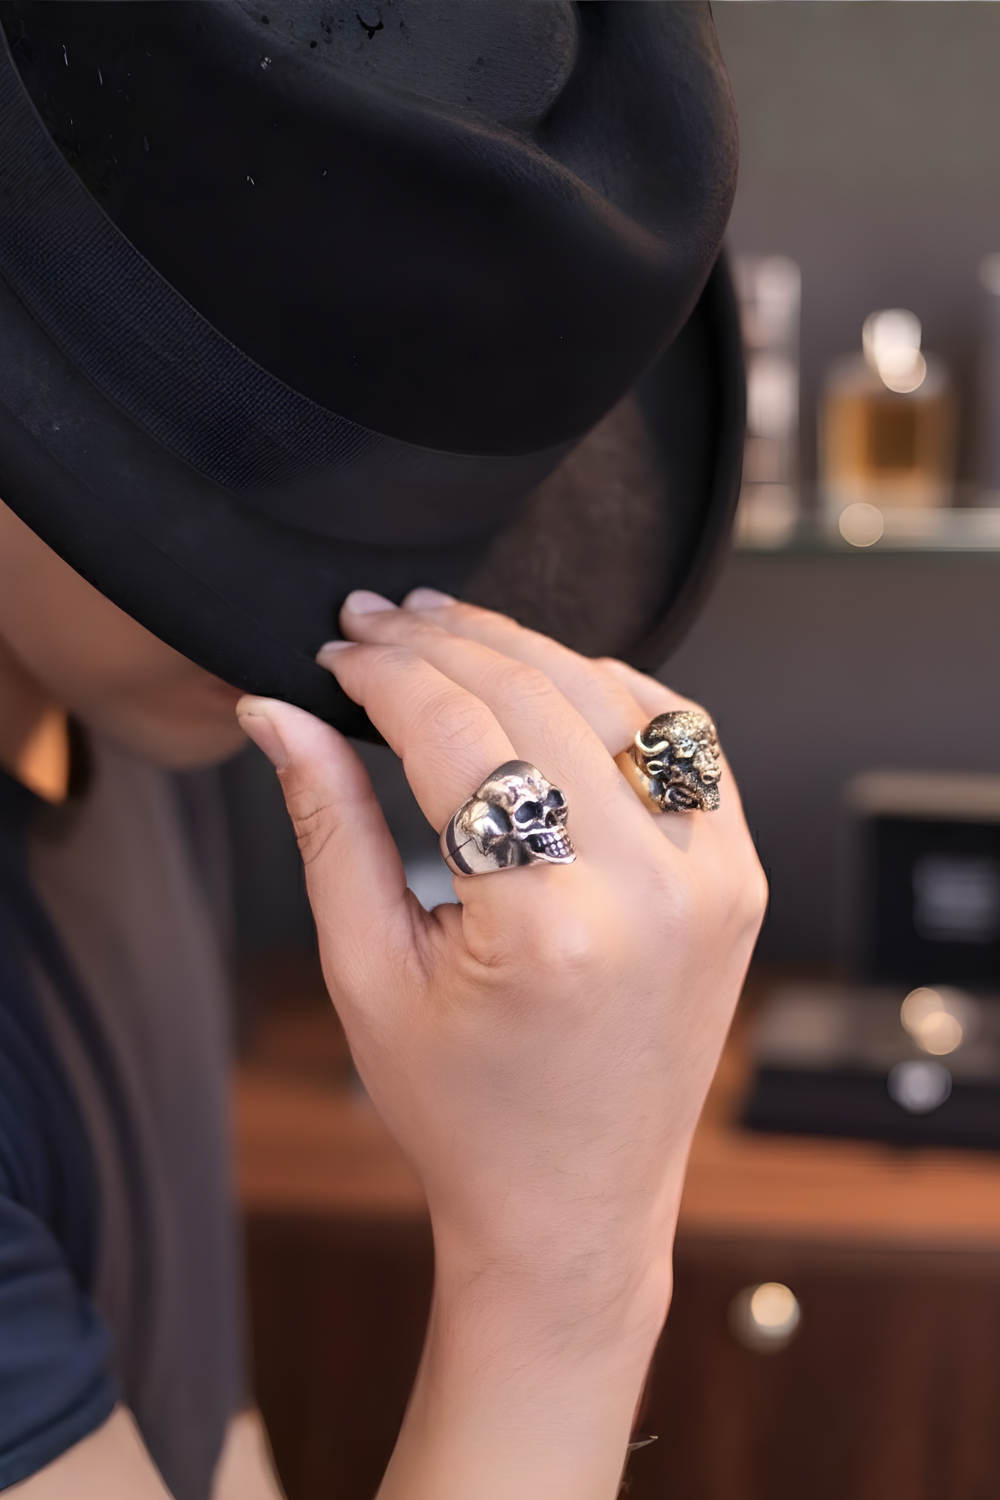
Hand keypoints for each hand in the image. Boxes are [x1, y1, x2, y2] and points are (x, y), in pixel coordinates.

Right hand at [237, 592, 765, 1499]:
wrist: (572, 1205)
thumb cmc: (460, 1112)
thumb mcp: (368, 973)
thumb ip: (325, 826)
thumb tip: (274, 712)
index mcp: (546, 926)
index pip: (456, 735)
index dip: (385, 672)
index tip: (337, 649)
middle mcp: (649, 889)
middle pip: (534, 696)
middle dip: (443, 643)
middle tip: (376, 621)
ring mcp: (712, 878)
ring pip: (617, 696)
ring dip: (527, 649)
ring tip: (448, 631)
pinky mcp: (738, 878)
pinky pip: (685, 739)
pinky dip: (614, 691)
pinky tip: (550, 678)